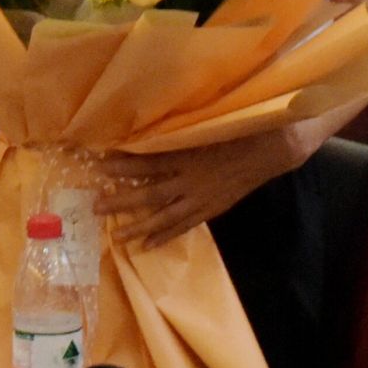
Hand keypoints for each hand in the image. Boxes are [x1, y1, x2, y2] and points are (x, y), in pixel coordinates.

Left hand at [95, 129, 301, 247]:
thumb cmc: (238, 127)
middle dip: (121, 201)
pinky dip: (166, 235)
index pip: (148, 162)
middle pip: (150, 194)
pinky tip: (148, 245)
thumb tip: (147, 124)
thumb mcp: (206, 122)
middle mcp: (191, 180)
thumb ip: (178, 127)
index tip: (98, 165)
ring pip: (165, 216)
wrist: (272, 149)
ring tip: (116, 237)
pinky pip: (185, 226)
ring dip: (138, 226)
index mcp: (188, 155)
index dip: (123, 165)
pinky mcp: (212, 209)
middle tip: (95, 207)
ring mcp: (202, 198)